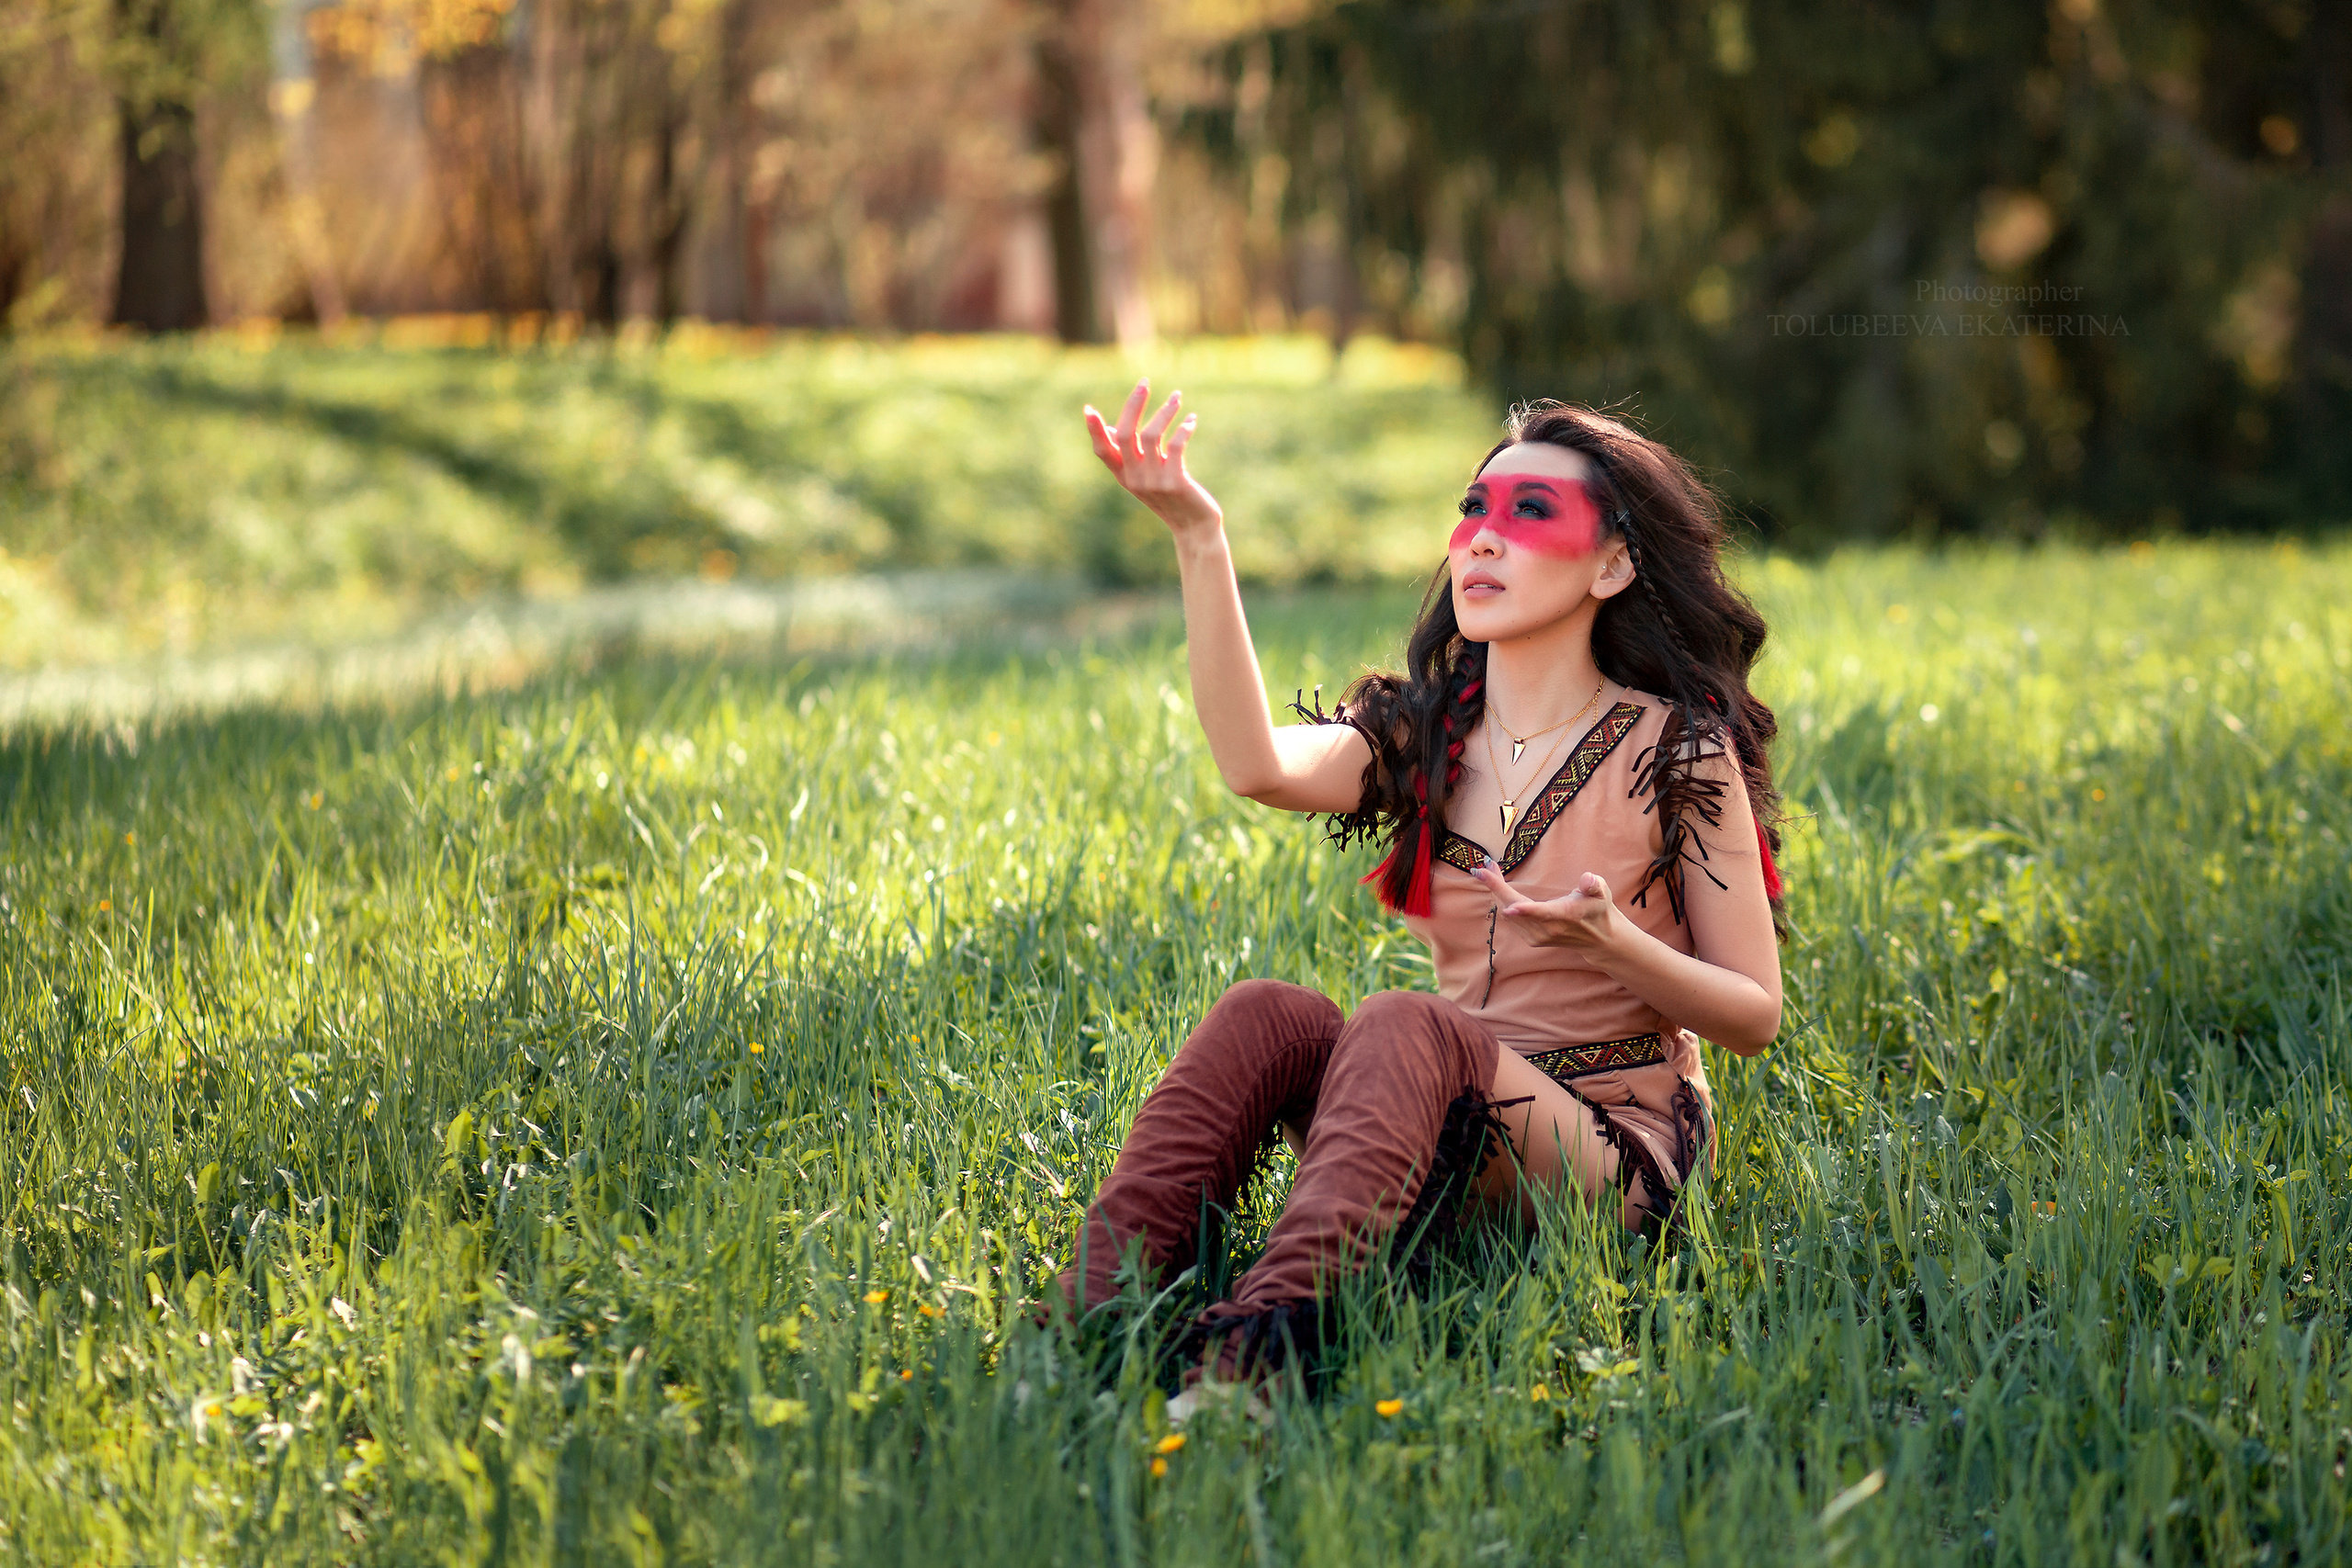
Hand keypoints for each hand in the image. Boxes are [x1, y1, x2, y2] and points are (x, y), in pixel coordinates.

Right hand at [1084, 380, 1222, 537]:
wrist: (1194, 527)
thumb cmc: (1171, 497)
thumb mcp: (1145, 476)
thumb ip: (1129, 455)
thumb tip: (1110, 428)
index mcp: (1124, 476)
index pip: (1102, 450)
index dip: (1095, 430)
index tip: (1088, 409)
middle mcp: (1134, 478)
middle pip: (1125, 434)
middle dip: (1133, 404)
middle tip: (1145, 382)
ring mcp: (1154, 481)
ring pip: (1151, 435)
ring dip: (1165, 412)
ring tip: (1177, 398)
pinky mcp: (1175, 482)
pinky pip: (1175, 446)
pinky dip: (1183, 429)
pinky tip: (1192, 421)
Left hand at [1472, 863, 1620, 953]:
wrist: (1598, 938)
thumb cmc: (1598, 909)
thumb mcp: (1601, 893)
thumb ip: (1593, 885)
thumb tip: (1587, 879)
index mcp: (1564, 916)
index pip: (1541, 913)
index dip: (1524, 910)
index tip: (1509, 905)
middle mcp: (1547, 930)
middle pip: (1514, 909)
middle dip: (1496, 887)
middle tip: (1485, 866)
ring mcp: (1537, 936)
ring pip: (1507, 914)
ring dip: (1496, 892)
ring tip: (1490, 870)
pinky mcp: (1530, 938)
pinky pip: (1509, 919)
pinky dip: (1501, 902)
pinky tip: (1498, 886)